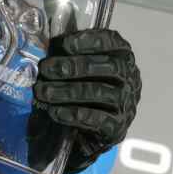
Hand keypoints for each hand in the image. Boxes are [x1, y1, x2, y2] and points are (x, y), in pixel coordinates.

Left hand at [32, 29, 141, 173]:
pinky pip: (97, 119)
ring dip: (67, 91)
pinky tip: (55, 111)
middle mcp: (129, 77)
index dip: (89, 40)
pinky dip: (73, 114)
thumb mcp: (83, 69)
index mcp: (122, 56)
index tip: (64, 43)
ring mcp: (126, 103)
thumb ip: (71, 56)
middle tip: (47, 68)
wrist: (93, 132)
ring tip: (43, 91)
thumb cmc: (87, 91)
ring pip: (99, 92)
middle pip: (108, 66)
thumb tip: (46, 46)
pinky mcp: (117, 127)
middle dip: (74, 66)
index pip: (112, 42)